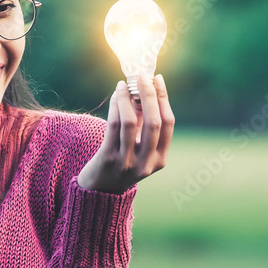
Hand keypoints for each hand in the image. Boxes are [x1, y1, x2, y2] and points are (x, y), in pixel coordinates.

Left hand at [77, 75, 173, 193]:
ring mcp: (127, 163)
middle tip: (142, 76)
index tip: (158, 79)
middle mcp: (146, 163)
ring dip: (127, 99)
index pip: (168, 124)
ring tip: (123, 84)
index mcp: (160, 159)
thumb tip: (144, 90)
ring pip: (130, 123)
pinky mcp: (108, 160)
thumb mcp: (139, 147)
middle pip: (153, 122)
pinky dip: (115, 107)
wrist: (99, 191)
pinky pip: (113, 127)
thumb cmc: (122, 161)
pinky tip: (115, 96)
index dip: (164, 99)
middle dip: (148, 95)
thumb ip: (143, 123)